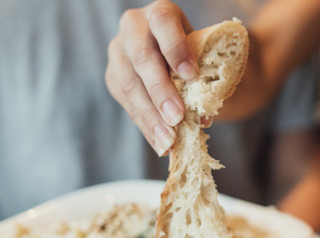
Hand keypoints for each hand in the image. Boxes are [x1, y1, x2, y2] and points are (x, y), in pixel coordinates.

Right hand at [105, 0, 195, 155]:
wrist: (178, 58)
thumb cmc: (199, 56)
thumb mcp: (206, 57)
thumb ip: (206, 78)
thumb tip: (202, 117)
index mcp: (161, 13)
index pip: (163, 23)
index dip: (176, 48)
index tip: (191, 75)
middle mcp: (133, 27)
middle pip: (143, 57)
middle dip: (161, 91)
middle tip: (177, 118)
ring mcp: (118, 52)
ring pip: (129, 84)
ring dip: (150, 116)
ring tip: (168, 140)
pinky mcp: (113, 77)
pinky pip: (126, 103)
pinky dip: (145, 126)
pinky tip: (160, 143)